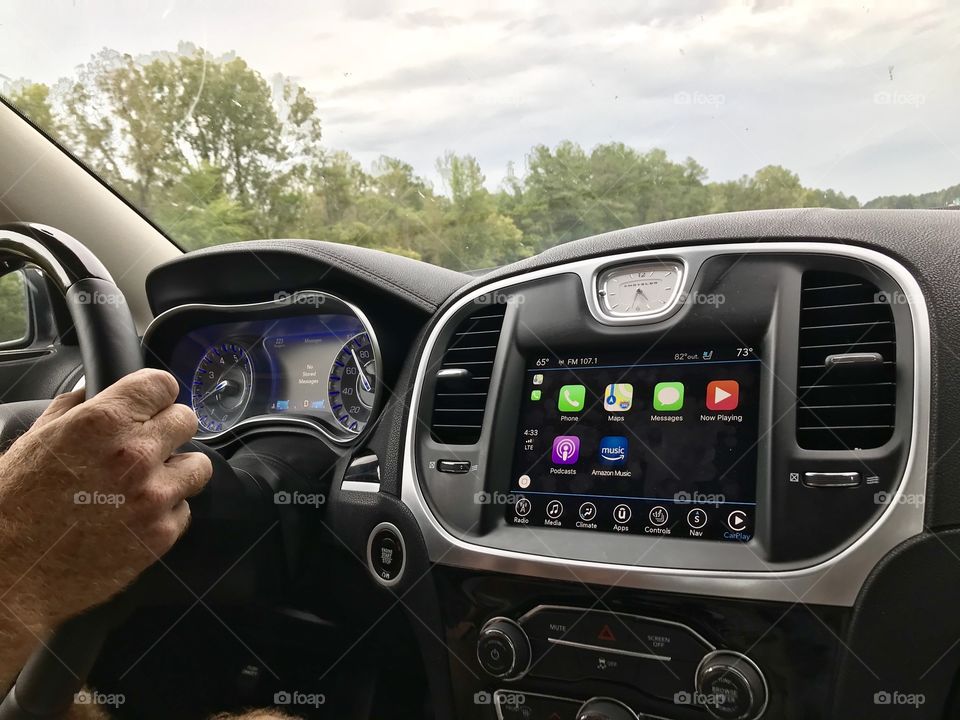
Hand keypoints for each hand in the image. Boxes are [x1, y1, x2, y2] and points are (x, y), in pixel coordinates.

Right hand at [0, 369, 211, 629]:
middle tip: (147, 446)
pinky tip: (136, 517)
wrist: (9, 574)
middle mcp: (136, 454)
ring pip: (197, 466)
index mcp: (103, 423)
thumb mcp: (35, 441)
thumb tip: (94, 390)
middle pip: (186, 420)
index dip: (155, 395)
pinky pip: (184, 509)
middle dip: (167, 431)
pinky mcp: (162, 534)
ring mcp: (154, 496)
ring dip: (176, 471)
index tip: (151, 405)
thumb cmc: (13, 507)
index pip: (162, 385)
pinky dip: (166, 512)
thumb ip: (73, 409)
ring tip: (147, 483)